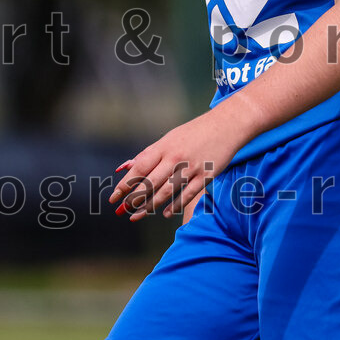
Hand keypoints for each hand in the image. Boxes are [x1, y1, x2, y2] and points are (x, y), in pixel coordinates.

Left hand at [108, 108, 244, 221]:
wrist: (226, 125)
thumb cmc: (194, 133)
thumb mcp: (169, 138)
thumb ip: (149, 154)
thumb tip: (126, 167)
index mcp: (165, 146)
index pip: (140, 168)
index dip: (125, 184)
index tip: (114, 196)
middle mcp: (176, 157)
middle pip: (151, 182)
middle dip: (134, 199)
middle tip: (123, 210)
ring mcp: (191, 167)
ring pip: (167, 192)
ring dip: (150, 206)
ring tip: (138, 215)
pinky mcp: (206, 176)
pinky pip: (187, 195)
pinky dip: (174, 206)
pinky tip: (164, 213)